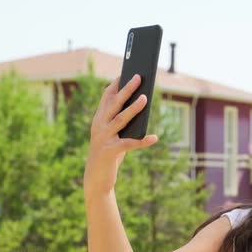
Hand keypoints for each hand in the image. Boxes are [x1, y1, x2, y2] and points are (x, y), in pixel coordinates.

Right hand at [83, 74, 157, 195]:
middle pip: (114, 104)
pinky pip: (129, 144)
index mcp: (99, 119)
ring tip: (145, 98)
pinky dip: (142, 141)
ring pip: (121, 119)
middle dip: (127, 89)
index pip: (106, 98)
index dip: (115, 85)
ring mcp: (103, 138)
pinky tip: (154, 138)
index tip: (125, 72)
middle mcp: (99, 126)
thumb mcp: (114, 135)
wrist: (96, 178)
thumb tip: (141, 107)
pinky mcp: (110, 151)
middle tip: (138, 77)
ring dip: (134, 108)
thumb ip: (123, 123)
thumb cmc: (109, 153)